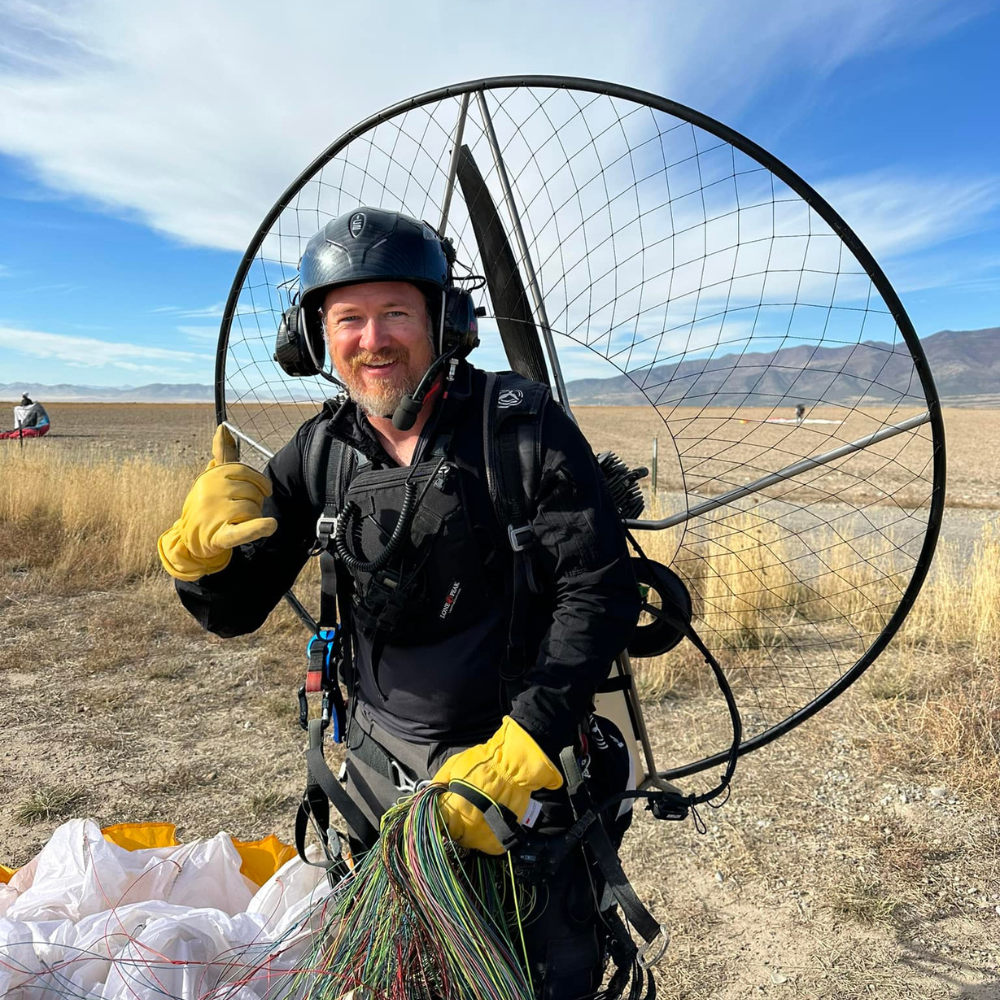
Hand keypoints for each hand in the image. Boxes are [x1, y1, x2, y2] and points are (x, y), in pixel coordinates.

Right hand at [157, 425, 277, 580]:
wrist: (190, 538)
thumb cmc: (207, 503)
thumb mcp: (213, 477)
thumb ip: (222, 453)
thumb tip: (223, 427)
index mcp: (213, 476)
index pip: (246, 473)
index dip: (259, 483)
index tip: (262, 491)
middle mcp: (212, 492)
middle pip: (253, 493)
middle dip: (253, 502)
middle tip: (240, 510)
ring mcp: (215, 514)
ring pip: (253, 510)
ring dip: (252, 517)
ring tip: (236, 521)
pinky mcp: (220, 536)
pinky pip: (244, 529)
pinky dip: (259, 528)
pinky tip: (269, 525)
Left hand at [432, 717, 562, 854]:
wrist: (514, 767)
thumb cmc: (482, 763)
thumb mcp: (453, 766)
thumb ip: (437, 783)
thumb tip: (427, 795)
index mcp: (451, 811)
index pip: (433, 822)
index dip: (437, 813)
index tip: (442, 808)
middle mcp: (464, 829)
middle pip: (450, 833)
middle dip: (451, 822)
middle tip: (462, 807)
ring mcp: (481, 838)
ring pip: (466, 841)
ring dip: (467, 831)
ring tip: (477, 813)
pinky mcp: (497, 843)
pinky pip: (485, 846)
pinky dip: (485, 837)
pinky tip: (488, 822)